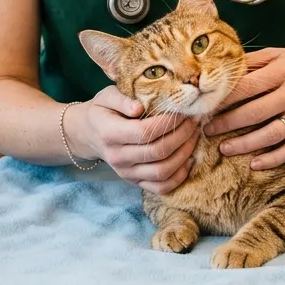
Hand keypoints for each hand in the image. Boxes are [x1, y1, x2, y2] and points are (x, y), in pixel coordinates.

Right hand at [65, 85, 197, 193]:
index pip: (144, 132)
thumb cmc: (103, 110)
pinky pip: (160, 188)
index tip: (182, 111)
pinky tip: (189, 160)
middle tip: (193, 121)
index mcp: (110, 134)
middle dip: (181, 135)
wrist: (89, 133)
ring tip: (194, 136)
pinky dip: (179, 177)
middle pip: (157, 152)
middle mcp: (118, 157)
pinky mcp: (134, 182)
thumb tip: (139, 108)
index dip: (167, 122)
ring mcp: (126, 173)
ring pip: (162, 171)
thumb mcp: (107, 96)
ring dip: (184, 155)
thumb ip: (122, 99)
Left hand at [203, 48, 284, 170]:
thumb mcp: (280, 54)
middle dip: (227, 122)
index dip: (224, 97)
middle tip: (207, 130)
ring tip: (224, 148)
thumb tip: (221, 70)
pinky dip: (273, 159)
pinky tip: (255, 164)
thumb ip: (253, 61)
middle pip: (255, 112)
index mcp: (283, 70)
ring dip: (245, 144)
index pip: (247, 85)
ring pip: (271, 134)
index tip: (206, 105)